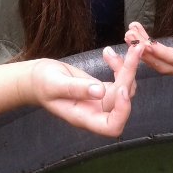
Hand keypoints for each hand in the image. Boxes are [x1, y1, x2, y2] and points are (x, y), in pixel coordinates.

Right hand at [29, 42, 143, 136]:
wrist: (37, 78)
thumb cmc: (41, 83)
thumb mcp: (55, 84)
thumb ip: (76, 89)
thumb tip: (100, 91)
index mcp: (84, 118)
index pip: (112, 126)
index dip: (122, 110)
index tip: (121, 87)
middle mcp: (96, 112)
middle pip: (122, 100)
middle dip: (130, 74)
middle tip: (135, 49)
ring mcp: (101, 100)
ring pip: (125, 87)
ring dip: (129, 67)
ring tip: (126, 46)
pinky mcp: (102, 88)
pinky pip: (119, 79)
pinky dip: (120, 64)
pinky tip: (108, 52)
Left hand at [124, 10, 172, 74]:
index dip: (163, 54)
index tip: (146, 45)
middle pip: (167, 66)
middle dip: (146, 54)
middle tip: (130, 37)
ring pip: (161, 64)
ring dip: (143, 52)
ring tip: (130, 34)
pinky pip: (161, 59)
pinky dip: (148, 49)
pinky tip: (137, 36)